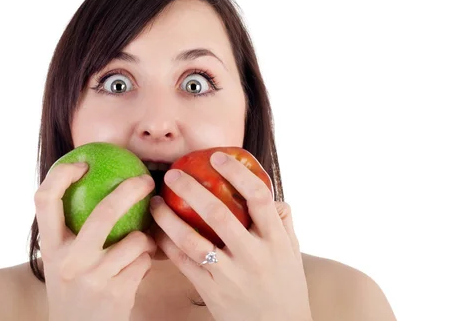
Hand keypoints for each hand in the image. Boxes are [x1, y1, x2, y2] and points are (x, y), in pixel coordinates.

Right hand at [34, 163, 156, 320]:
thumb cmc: (74, 293)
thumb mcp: (62, 263)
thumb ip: (71, 233)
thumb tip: (95, 185)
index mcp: (51, 248)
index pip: (45, 200)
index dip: (62, 174)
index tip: (83, 161)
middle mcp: (68, 261)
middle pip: (103, 213)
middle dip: (130, 190)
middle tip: (145, 180)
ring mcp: (93, 279)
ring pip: (135, 241)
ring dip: (145, 240)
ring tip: (142, 245)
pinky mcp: (118, 294)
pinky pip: (145, 263)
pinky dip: (147, 261)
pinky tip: (140, 268)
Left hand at [149, 152, 312, 320]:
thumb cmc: (285, 288)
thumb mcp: (293, 253)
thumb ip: (283, 224)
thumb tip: (272, 198)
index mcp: (276, 241)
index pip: (258, 198)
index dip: (237, 173)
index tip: (217, 156)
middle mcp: (254, 256)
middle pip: (219, 214)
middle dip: (192, 190)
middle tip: (173, 174)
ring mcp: (231, 275)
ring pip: (193, 241)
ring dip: (169, 218)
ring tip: (155, 202)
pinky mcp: (212, 291)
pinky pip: (184, 264)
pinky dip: (168, 245)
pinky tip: (157, 231)